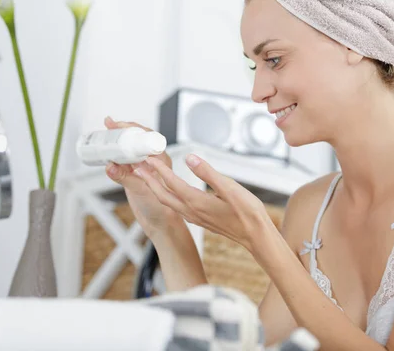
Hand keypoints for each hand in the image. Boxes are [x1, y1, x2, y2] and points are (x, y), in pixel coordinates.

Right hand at [103, 117, 182, 235]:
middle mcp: (153, 161)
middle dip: (123, 130)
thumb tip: (110, 165)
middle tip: (108, 124)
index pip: (146, 137)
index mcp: (160, 160)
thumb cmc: (160, 209)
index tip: (118, 125)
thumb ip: (125, 178)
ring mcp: (144, 168)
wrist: (160, 224)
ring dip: (118, 140)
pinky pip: (124, 160)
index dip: (132, 128)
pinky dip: (115, 154)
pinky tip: (106, 152)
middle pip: (137, 139)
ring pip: (130, 149)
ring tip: (105, 133)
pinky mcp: (135, 176)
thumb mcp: (141, 190)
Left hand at [138, 153, 273, 252]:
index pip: (172, 182)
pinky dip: (168, 196)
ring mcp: (196, 217)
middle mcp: (192, 211)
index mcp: (197, 202)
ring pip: (169, 202)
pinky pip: (177, 207)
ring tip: (148, 178)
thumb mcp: (230, 188)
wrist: (256, 236)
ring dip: (156, 188)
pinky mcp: (201, 219)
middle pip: (163, 194)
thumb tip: (190, 157)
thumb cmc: (247, 213)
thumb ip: (208, 172)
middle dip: (149, 180)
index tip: (148, 158)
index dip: (159, 169)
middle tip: (137, 167)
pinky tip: (170, 193)